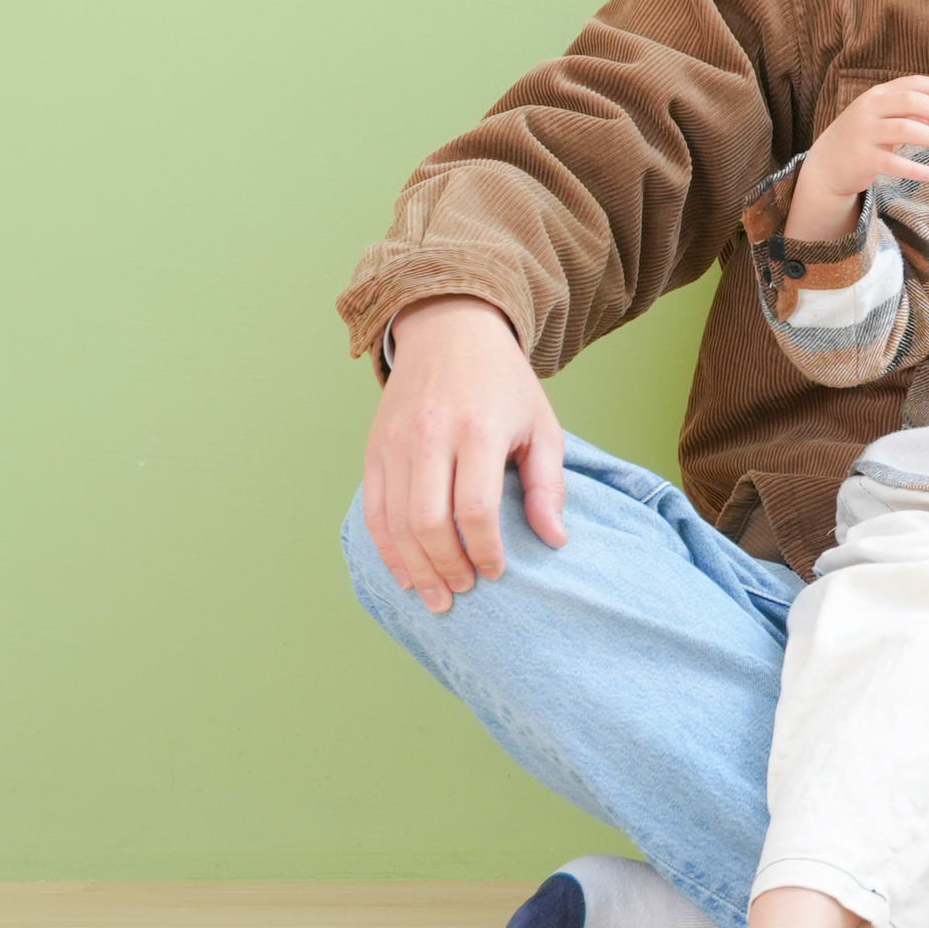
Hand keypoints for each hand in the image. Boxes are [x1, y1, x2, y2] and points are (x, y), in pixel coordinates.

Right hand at [360, 296, 568, 613]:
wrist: (449, 330)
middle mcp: (430, 436)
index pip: (475, 509)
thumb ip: (548, 484)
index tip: (497, 571)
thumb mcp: (541, 425)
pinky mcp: (374, 448)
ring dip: (416, 568)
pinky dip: (386, 548)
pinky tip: (405, 573)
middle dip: (447, 567)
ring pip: (396, 522)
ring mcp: (395, 443)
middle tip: (465, 591)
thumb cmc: (503, 383)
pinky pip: (374, 509)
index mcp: (477, 429)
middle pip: (429, 522)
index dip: (485, 550)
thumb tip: (554, 540)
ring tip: (437, 597)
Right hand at [795, 75, 928, 236]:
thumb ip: (912, 114)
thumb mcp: (884, 120)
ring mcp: (863, 133)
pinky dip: (915, 168)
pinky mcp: (862, 158)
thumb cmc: (863, 138)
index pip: (911, 84)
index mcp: (876, 95)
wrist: (826, 165)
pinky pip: (893, 163)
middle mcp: (868, 110)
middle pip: (909, 102)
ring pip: (904, 129)